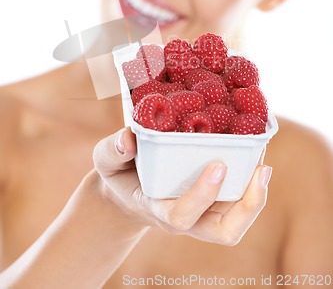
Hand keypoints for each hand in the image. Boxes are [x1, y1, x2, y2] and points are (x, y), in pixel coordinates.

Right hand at [93, 127, 270, 245]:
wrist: (128, 190)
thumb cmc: (118, 175)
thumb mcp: (105, 161)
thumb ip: (112, 150)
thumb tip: (128, 139)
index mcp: (158, 210)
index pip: (183, 215)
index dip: (203, 195)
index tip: (218, 165)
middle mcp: (187, 217)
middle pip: (226, 231)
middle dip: (249, 205)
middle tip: (261, 170)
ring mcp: (203, 213)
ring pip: (238, 220)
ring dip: (257, 195)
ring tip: (263, 161)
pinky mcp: (212, 202)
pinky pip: (238, 200)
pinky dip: (251, 181)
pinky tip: (253, 152)